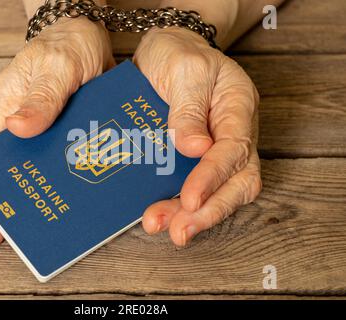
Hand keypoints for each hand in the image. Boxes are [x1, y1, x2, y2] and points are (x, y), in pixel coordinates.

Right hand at [0, 18, 114, 248]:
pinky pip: (80, 156)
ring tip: (66, 224)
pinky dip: (85, 173)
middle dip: (25, 202)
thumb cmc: (65, 44)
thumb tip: (18, 128)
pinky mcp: (79, 131)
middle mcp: (31, 126)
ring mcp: (56, 130)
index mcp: (11, 111)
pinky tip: (94, 191)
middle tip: (34, 236)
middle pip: (24, 169)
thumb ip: (41, 97)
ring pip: (53, 167)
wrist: (90, 33)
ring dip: (59, 191)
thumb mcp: (54, 66)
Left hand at [134, 27, 261, 245]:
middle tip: (179, 231)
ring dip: (193, 215)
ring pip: (220, 191)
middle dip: (209, 211)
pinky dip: (179, 205)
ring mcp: (218, 147)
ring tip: (161, 226)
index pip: (233, 150)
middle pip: (237, 181)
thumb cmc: (177, 53)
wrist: (166, 51)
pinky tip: (158, 214)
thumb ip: (188, 109)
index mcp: (237, 106)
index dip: (212, 178)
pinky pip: (196, 186)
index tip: (190, 199)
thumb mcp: (183, 69)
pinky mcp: (196, 157)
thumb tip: (195, 149)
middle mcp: (233, 132)